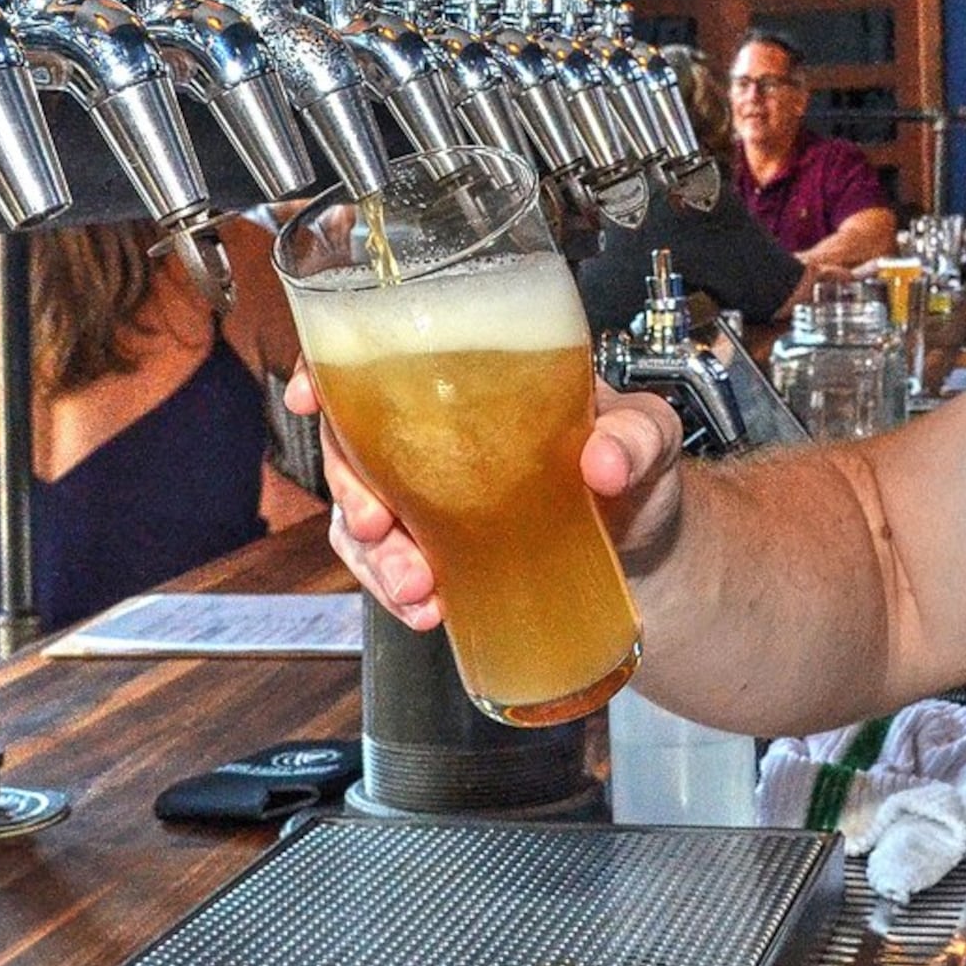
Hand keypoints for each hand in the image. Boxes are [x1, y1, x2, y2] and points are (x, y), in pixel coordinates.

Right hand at [288, 368, 685, 630]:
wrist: (650, 557)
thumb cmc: (640, 477)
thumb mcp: (652, 437)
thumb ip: (638, 437)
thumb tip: (605, 460)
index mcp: (480, 379)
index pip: (389, 357)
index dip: (334, 368)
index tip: (312, 394)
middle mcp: (441, 433)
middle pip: (355, 442)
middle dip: (348, 486)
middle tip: (376, 523)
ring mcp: (432, 496)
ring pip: (361, 514)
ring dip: (372, 555)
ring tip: (415, 586)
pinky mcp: (438, 551)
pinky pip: (388, 566)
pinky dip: (395, 592)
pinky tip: (427, 608)